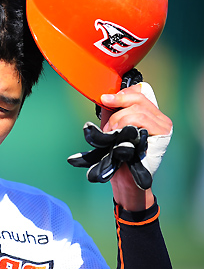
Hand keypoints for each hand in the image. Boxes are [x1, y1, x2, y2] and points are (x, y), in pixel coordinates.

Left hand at [100, 83, 172, 210]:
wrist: (123, 176)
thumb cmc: (117, 152)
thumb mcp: (112, 126)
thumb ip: (112, 109)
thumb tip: (105, 95)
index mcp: (149, 113)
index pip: (138, 92)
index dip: (121, 94)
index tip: (105, 99)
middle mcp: (159, 117)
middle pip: (138, 99)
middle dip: (117, 109)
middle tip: (107, 125)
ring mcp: (163, 126)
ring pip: (138, 110)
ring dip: (119, 121)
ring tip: (111, 134)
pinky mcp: (163, 134)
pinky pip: (142, 121)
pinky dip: (126, 126)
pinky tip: (118, 137)